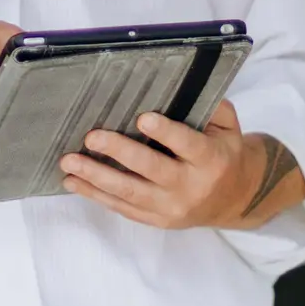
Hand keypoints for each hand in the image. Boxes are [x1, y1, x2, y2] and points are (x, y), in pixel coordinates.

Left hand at [60, 100, 304, 230]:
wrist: (235, 199)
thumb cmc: (225, 153)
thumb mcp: (229, 127)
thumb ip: (211, 107)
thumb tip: (184, 85)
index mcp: (211, 159)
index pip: (187, 144)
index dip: (166, 133)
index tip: (143, 118)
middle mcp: (191, 186)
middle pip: (152, 169)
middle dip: (119, 152)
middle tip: (92, 136)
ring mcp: (172, 207)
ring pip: (130, 193)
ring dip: (96, 177)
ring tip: (69, 162)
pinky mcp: (157, 220)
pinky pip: (123, 209)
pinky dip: (96, 195)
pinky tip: (74, 182)